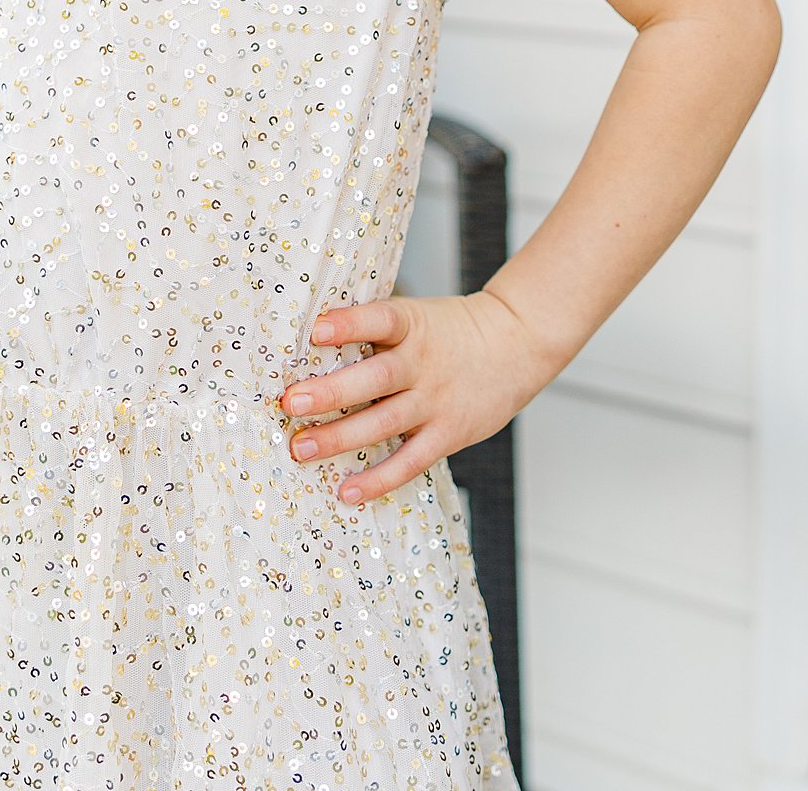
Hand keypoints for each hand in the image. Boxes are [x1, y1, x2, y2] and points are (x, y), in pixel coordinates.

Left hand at [278, 290, 554, 505]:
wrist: (516, 344)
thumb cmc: (450, 330)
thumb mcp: (416, 316)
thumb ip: (375, 331)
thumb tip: (310, 343)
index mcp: (413, 324)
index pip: (380, 319)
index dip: (349, 324)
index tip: (316, 330)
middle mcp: (423, 363)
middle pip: (376, 379)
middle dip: (331, 393)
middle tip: (291, 403)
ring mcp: (437, 401)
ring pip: (385, 423)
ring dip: (340, 438)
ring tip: (301, 448)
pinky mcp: (449, 434)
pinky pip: (410, 461)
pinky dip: (379, 479)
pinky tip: (347, 491)